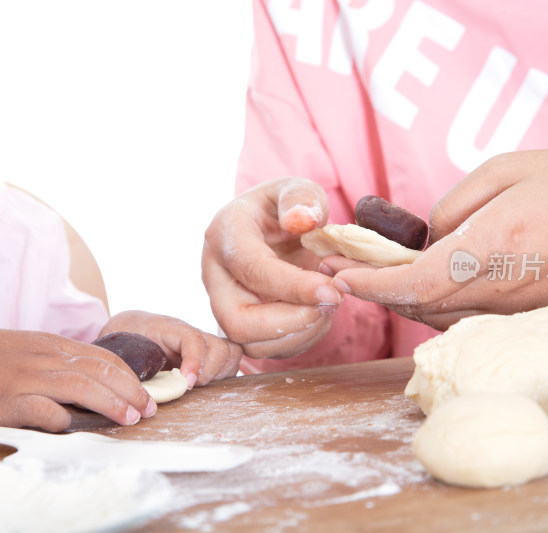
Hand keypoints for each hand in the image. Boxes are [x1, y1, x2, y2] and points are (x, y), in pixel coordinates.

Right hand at [0, 321, 155, 431]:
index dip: (131, 377)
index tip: (146, 395)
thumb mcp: (29, 348)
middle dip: (131, 391)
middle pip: (100, 371)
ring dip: (110, 403)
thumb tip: (94, 385)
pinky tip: (73, 426)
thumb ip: (60, 362)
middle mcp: (44, 358)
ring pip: (80, 386)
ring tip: (129, 419)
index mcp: (53, 344)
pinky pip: (41, 409)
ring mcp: (25, 378)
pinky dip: (61, 417)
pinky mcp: (5, 399)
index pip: (104, 357)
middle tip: (148, 410)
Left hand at [100, 311, 243, 386]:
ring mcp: (202, 343)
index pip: (192, 338)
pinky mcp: (208, 355)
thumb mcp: (119, 349)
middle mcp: (191, 333)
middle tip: (189, 386)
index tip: (187, 383)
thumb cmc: (123, 338)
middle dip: (210, 371)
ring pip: (230, 353)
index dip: (194, 361)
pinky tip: (206, 386)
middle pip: (220, 347)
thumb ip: (129, 366)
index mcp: (168, 328)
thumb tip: (138, 392)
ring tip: (198, 386)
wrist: (130, 328)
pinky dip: (224, 375)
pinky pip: (230, 362)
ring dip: (219, 374)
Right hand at [201, 177, 342, 358]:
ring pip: (252, 344)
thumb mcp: (298, 188)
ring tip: (330, 304)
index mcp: (224, 233)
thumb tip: (301, 220)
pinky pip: (267, 349)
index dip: (292, 286)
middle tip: (331, 302)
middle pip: (238, 322)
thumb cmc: (288, 207)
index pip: (251, 269)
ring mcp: (225, 304)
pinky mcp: (241, 326)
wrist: (277, 228)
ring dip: (301, 333)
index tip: (330, 290)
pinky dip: (301, 339)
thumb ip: (301, 198)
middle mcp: (216, 275)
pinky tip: (320, 313)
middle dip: (291, 322)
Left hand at [328, 150, 547, 329]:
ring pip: (436, 315)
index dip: (370, 286)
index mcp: (492, 246)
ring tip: (366, 274)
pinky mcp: (520, 313)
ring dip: (397, 299)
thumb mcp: (505, 171)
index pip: (414, 283)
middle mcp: (498, 287)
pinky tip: (413, 282)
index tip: (338, 276)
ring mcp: (511, 308)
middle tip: (339, 270)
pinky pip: (461, 315)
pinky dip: (428, 302)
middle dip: (372, 292)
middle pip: (417, 305)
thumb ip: (453, 207)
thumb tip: (425, 241)